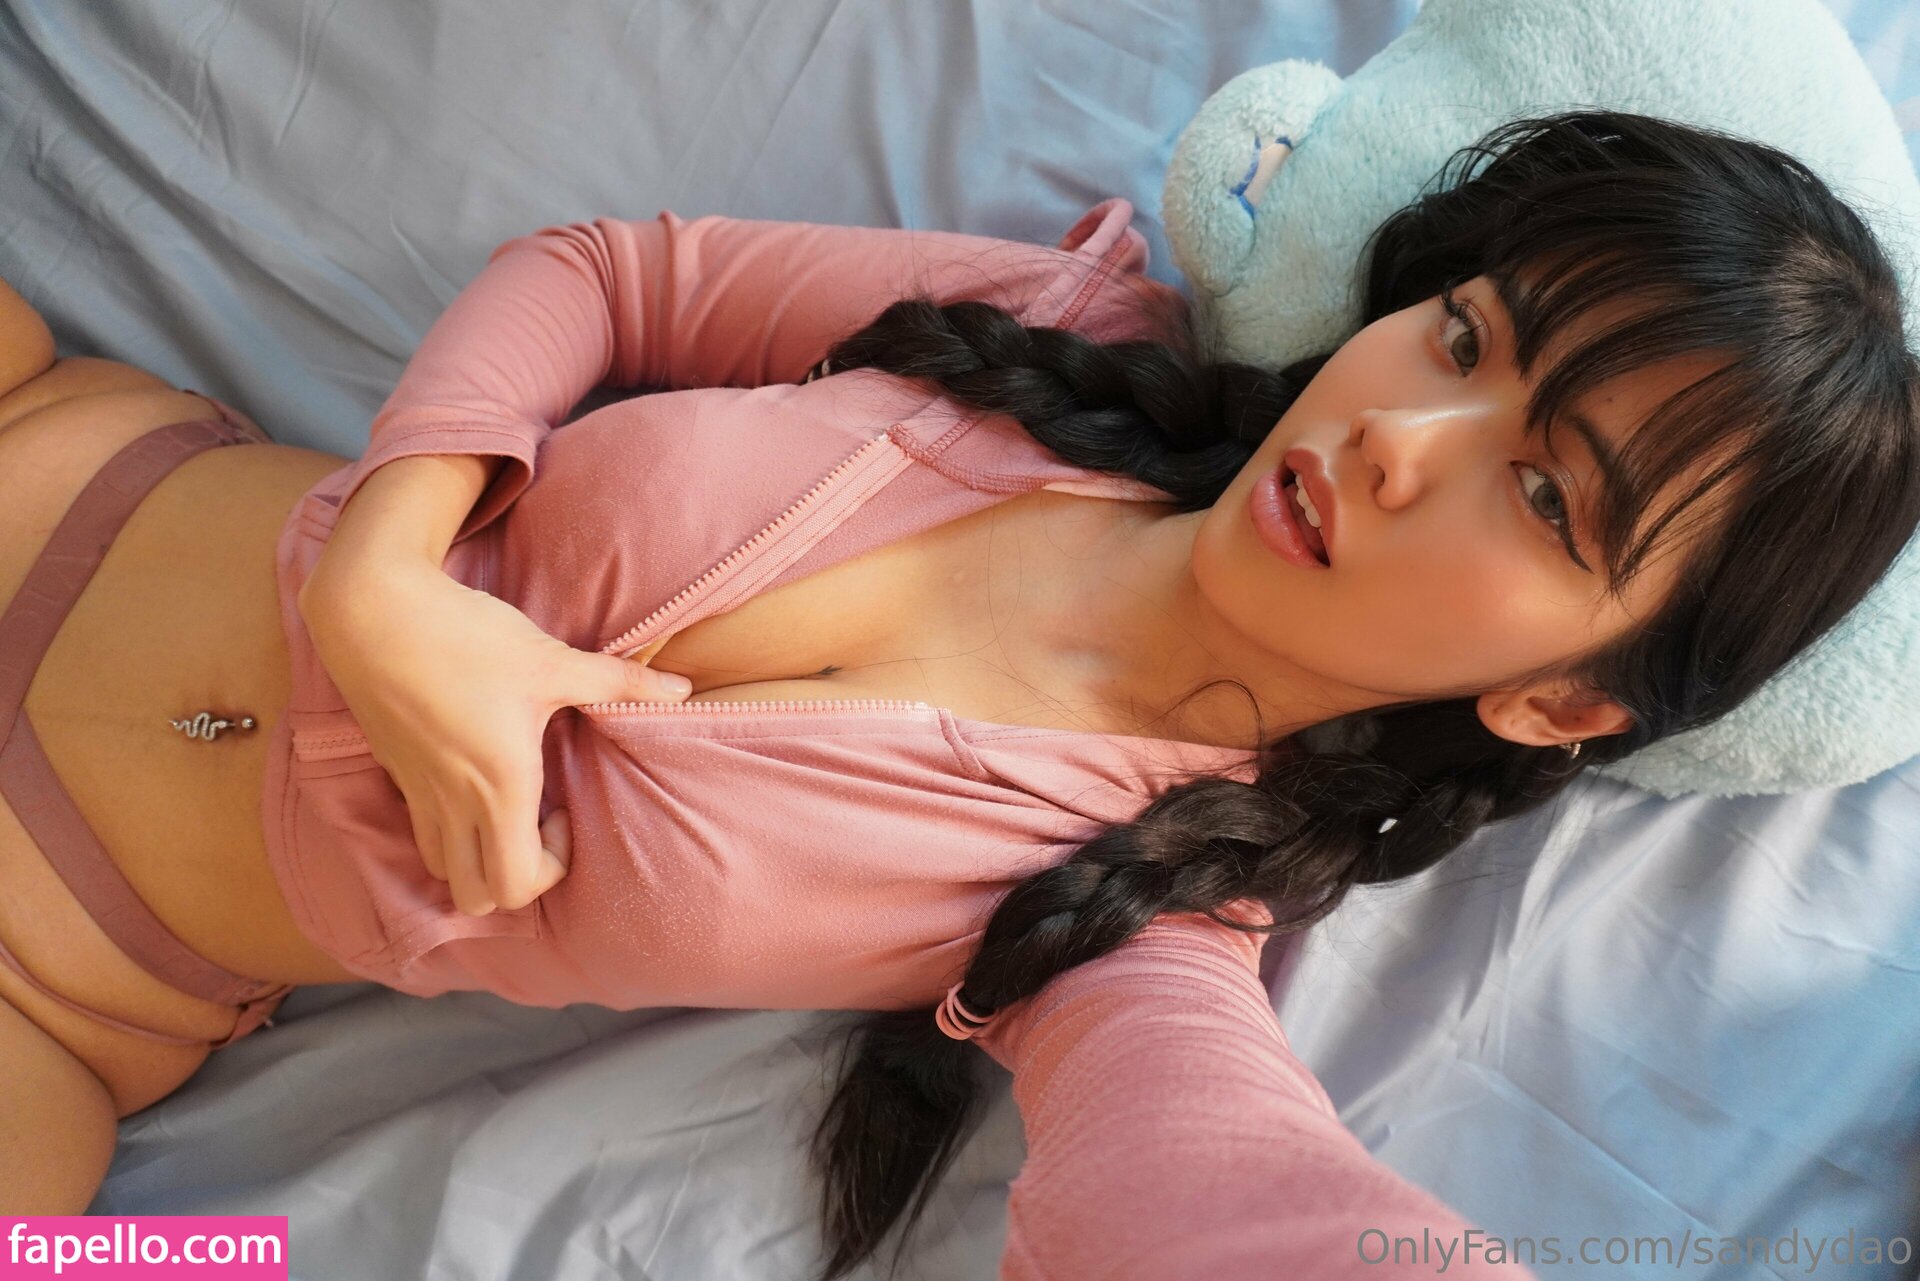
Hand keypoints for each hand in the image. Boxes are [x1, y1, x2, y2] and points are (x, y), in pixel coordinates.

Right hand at [298, 558, 691, 914]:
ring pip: (444, 871)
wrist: (372, 611)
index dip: (552, 868)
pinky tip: (472, 783)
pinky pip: (421, 834)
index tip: (566, 814)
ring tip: (507, 808)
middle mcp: (453, 802)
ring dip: (479, 859)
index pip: (515, 885)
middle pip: (478, 897)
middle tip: (540, 824)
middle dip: (515, 880)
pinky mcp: (395, 772)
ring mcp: (417, 792)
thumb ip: (620, 682)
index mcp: (498, 787)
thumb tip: (681, 689)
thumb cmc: (467, 636)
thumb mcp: (552, 660)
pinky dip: (450, 834)